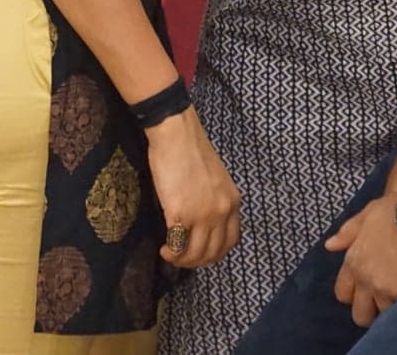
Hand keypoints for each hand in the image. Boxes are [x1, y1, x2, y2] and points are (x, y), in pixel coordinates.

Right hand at [145, 109, 240, 267]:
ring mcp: (203, 214)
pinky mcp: (182, 214)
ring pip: (197, 254)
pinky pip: (179, 247)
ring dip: (182, 260)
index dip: (214, 253)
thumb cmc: (190, 152)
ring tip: (169, 252)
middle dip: (197, 262)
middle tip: (180, 257)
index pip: (231, 241)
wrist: (176, 135)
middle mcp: (223, 211)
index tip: (199, 252)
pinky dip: (171, 253)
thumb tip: (202, 225)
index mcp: (233, 201)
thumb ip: (214, 202)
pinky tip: (164, 248)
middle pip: (214, 253)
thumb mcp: (215, 181)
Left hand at [324, 192, 396, 326]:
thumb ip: (348, 232)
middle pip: (360, 314)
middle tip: (383, 300)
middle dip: (370, 311)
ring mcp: (386, 289)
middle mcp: (367, 280)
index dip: (353, 294)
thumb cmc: (396, 210)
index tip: (365, 289)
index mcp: (355, 263)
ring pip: (384, 314)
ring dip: (392, 306)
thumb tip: (329, 245)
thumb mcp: (368, 214)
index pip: (343, 294)